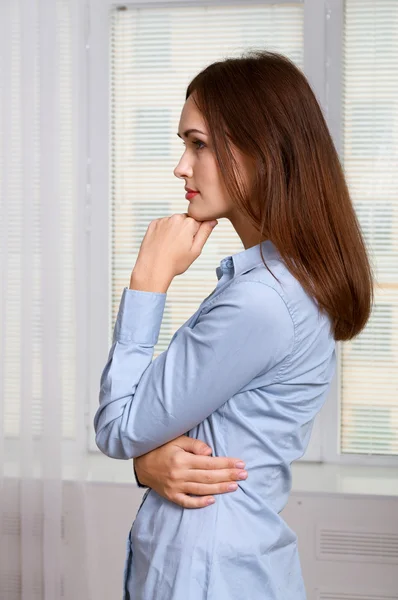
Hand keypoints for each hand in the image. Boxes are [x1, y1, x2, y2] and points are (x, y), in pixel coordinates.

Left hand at [132, 213, 217, 285]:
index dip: (197, 232)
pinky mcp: (153, 224)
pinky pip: (163, 224)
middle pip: (186, 220)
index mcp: (189, 223)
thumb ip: (205, 232)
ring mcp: (163, 220)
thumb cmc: (175, 262)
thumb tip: (212, 220)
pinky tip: (163, 243)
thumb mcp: (196, 250)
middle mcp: (176, 218)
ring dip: (175, 230)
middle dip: (186, 230)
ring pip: (174, 222)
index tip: (191, 242)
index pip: (199, 221)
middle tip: (181, 246)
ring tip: (171, 246)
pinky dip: (164, 231)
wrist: (153, 268)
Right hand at [133, 435, 247, 508]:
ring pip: (201, 489)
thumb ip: (194, 445)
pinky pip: (187, 502)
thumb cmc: (161, 448)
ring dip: (220, 489)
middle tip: (244, 475)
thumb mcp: (177, 440)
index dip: (226, 463)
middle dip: (228, 476)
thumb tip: (210, 452)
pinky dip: (200, 502)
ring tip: (235, 486)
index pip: (209, 463)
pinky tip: (212, 500)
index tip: (240, 463)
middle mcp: (179, 474)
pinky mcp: (171, 496)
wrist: (142, 463)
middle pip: (208, 477)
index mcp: (182, 459)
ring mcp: (175, 487)